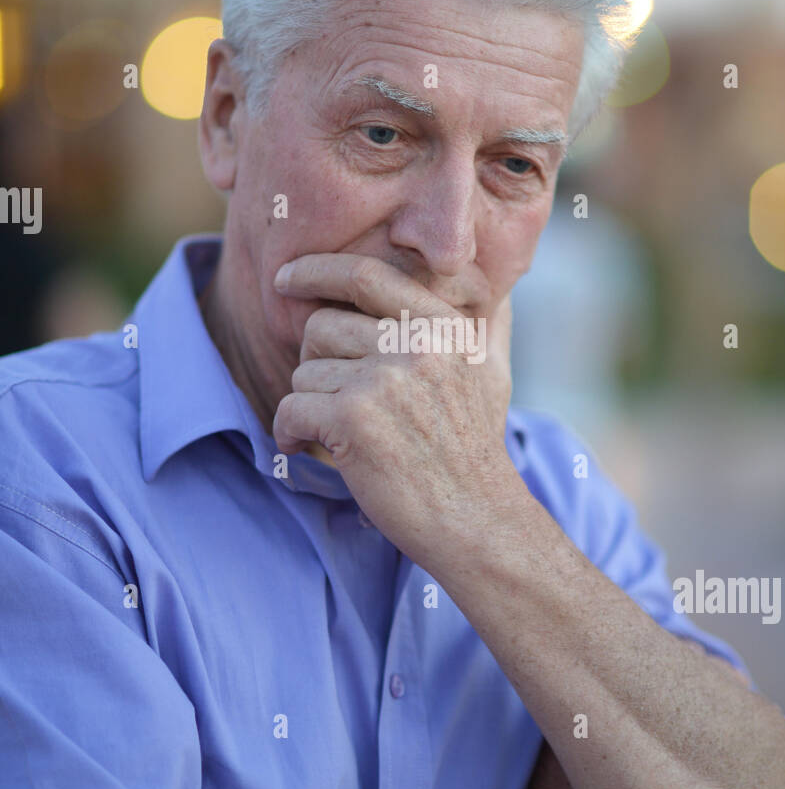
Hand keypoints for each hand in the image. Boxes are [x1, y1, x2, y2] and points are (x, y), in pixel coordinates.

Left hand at [272, 253, 516, 565]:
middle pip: (322, 326)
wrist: (477, 519)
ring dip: (309, 405)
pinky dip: (288, 432)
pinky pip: (290, 408)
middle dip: (315, 363)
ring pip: (304, 372)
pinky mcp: (353, 421)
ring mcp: (383, 382)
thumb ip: (488, 323)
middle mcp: (414, 346)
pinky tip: (303, 446)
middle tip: (332, 397)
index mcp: (442, 327)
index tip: (285, 278)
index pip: (366, 275)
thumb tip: (492, 287)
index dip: (316, 269)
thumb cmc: (478, 449)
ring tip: (336, 433)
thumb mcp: (494, 374)